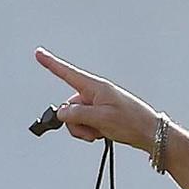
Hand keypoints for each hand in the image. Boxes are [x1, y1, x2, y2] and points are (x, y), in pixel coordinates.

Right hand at [33, 48, 157, 149]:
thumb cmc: (131, 122)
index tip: (38, 53)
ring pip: (75, 118)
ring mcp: (97, 105)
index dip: (51, 64)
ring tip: (100, 133)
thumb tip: (61, 113)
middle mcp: (94, 93)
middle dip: (75, 123)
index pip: (67, 73)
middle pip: (69, 106)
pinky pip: (84, 123)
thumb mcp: (101, 119)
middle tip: (92, 132)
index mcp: (95, 87)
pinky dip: (89, 132)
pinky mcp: (101, 115)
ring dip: (83, 130)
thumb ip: (77, 115)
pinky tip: (102, 134)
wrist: (150, 132)